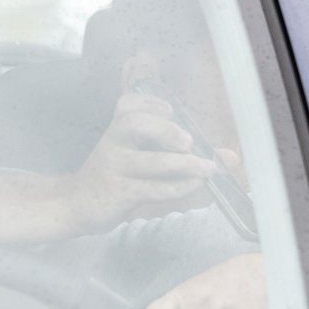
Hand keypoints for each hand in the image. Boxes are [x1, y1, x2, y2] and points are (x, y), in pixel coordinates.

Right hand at [64, 93, 217, 232]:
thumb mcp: (146, 159)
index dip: (149, 103)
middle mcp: (113, 143)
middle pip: (133, 123)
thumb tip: (231, 157)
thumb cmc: (120, 176)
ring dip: (182, 165)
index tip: (170, 110)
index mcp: (119, 129)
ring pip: (147, 161)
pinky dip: (176, 187)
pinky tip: (194, 186)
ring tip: (207, 169)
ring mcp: (113, 168)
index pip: (128, 104)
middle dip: (164, 129)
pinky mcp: (117, 193)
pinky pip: (149, 188)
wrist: (77, 205)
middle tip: (187, 142)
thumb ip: (188, 155)